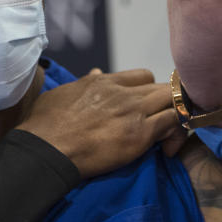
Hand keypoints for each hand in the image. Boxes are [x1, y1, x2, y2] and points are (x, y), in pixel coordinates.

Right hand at [16, 69, 185, 178]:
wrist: (46, 149)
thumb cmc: (45, 125)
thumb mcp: (63, 94)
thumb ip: (83, 83)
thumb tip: (96, 72)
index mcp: (103, 81)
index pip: (142, 76)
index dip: (148, 90)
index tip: (146, 106)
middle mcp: (123, 92)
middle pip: (162, 87)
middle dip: (167, 103)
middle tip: (164, 122)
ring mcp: (134, 111)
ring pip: (173, 100)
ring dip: (176, 114)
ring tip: (170, 133)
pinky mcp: (141, 133)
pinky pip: (173, 122)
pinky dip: (176, 131)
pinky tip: (168, 145)